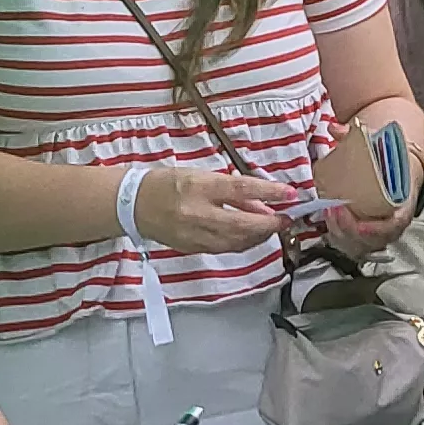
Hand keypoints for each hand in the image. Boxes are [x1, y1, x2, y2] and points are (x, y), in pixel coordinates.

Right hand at [134, 168, 297, 253]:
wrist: (134, 204)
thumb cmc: (169, 183)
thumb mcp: (201, 176)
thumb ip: (231, 190)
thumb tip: (262, 203)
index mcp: (199, 187)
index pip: (241, 190)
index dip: (268, 192)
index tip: (290, 194)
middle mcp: (197, 213)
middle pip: (242, 224)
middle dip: (270, 224)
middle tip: (287, 219)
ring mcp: (194, 235)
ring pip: (237, 241)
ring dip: (259, 236)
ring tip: (271, 227)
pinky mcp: (192, 248)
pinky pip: (225, 248)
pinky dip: (243, 243)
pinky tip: (251, 236)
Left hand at [306, 145, 415, 258]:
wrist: (398, 165)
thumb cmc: (389, 158)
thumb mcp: (379, 144)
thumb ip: (355, 136)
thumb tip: (334, 128)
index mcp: (404, 200)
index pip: (396, 224)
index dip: (378, 229)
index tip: (360, 224)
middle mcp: (394, 219)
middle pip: (375, 238)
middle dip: (351, 229)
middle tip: (333, 210)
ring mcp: (380, 228)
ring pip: (362, 243)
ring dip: (342, 232)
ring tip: (328, 213)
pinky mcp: (367, 231)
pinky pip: (353, 242)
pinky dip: (339, 234)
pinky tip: (328, 219)